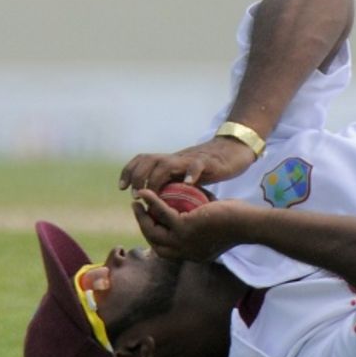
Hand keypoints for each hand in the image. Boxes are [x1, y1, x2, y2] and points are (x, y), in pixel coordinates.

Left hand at [119, 137, 256, 191]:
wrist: (234, 150)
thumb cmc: (209, 167)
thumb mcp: (186, 176)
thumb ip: (172, 185)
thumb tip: (155, 205)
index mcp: (170, 161)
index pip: (142, 160)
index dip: (128, 171)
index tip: (122, 188)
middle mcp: (177, 158)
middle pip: (149, 160)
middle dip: (138, 176)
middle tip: (136, 194)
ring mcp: (191, 159)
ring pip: (167, 163)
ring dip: (155, 178)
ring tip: (153, 193)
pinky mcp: (208, 162)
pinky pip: (197, 166)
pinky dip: (190, 174)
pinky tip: (187, 184)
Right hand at [131, 189, 246, 261]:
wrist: (249, 223)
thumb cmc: (238, 221)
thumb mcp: (213, 223)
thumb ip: (199, 218)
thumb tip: (189, 205)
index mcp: (191, 255)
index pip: (165, 249)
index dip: (153, 236)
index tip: (148, 221)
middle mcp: (185, 253)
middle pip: (154, 242)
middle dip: (143, 225)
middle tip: (138, 209)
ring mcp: (183, 242)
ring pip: (152, 230)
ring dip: (141, 215)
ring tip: (137, 201)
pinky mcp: (185, 228)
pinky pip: (161, 213)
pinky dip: (151, 202)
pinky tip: (145, 193)